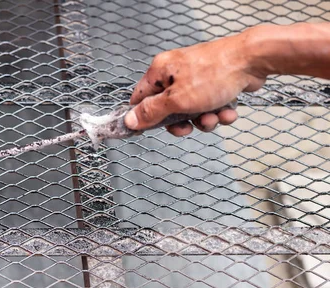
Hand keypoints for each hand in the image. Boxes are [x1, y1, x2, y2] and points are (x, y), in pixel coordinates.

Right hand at [125, 31, 266, 135]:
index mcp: (161, 71)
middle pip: (167, 109)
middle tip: (188, 127)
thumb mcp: (177, 100)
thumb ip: (152, 112)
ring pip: (190, 111)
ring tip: (214, 117)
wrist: (254, 60)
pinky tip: (227, 111)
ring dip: (203, 120)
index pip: (140, 98)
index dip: (143, 116)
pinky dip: (218, 113)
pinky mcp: (213, 84)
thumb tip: (130, 120)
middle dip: (181, 123)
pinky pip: (209, 106)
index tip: (148, 130)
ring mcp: (195, 78)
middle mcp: (176, 73)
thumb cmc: (216, 73)